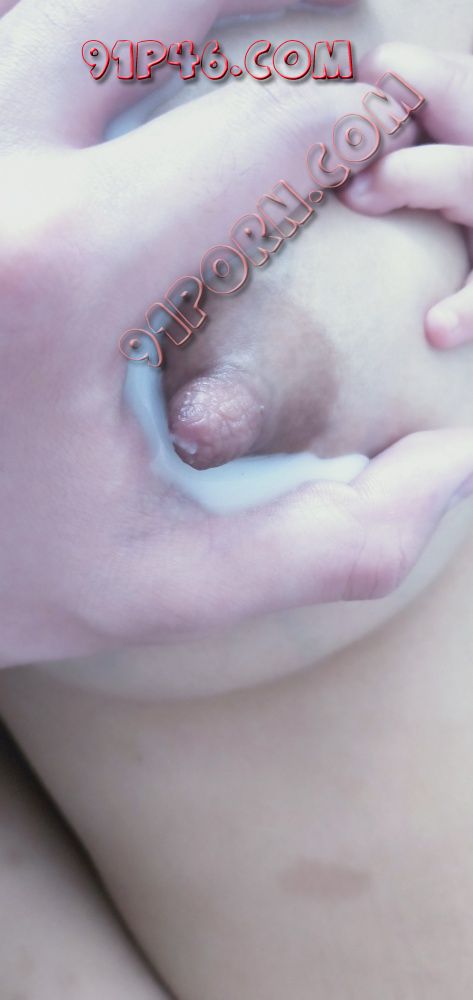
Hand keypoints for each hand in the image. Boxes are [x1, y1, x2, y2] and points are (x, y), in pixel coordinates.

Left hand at [2, 3, 472, 668]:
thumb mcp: (158, 589)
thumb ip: (328, 545)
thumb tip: (454, 466)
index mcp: (57, 267)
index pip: (259, 130)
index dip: (347, 119)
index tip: (380, 137)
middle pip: (147, 0)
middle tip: (345, 14)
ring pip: (57, 10)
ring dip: (160, 13)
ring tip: (236, 35)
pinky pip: (6, 54)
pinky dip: (68, 49)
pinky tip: (117, 92)